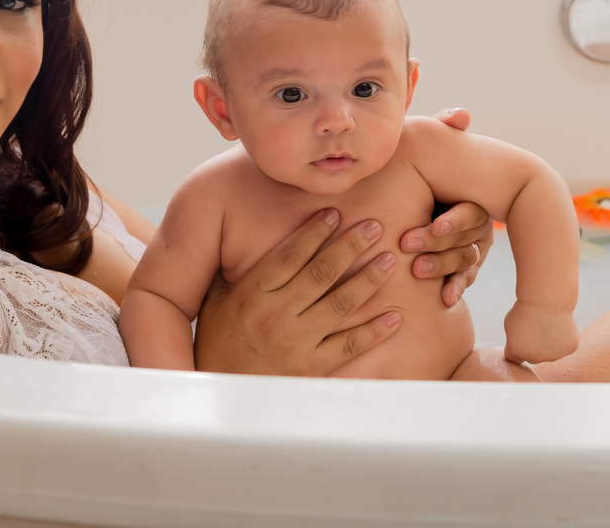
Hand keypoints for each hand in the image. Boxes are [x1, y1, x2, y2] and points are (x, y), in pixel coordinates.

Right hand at [194, 210, 401, 376]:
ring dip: (368, 280)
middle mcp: (276, 315)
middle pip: (321, 273)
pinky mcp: (312, 368)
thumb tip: (243, 236)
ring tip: (388, 260)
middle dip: (350, 246)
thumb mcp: (215, 302)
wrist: (223, 397)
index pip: (289, 255)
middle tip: (374, 226)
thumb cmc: (217, 343)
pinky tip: (393, 316)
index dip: (313, 232)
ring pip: (341, 304)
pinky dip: (373, 331)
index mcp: (252, 295)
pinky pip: (349, 345)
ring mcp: (296, 342)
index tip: (333, 213)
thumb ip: (233, 273)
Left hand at [400, 107, 493, 306]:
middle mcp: (473, 224)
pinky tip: (445, 300)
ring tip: (417, 271)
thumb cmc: (415, 165)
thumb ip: (442, 130)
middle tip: (409, 245)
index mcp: (467, 198)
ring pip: (463, 260)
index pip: (471, 213)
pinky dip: (454, 288)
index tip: (434, 225)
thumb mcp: (426, 147)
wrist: (396, 193)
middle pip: (467, 240)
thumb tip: (462, 114)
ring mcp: (468, 246)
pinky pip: (461, 279)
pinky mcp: (459, 266)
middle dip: (439, 244)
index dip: (455, 221)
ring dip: (442, 267)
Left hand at [503, 302, 579, 363]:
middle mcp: (535, 358)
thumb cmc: (526, 309)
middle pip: (533, 358)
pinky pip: (564, 347)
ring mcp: (554, 356)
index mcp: (517, 352)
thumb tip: (521, 351)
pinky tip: (559, 326)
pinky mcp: (569, 349)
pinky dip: (562, 339)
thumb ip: (514, 342)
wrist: (546, 299)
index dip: (517, 346)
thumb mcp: (510, 325)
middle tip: (535, 329)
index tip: (520, 335)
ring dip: (548, 345)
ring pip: (550, 354)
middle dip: (533, 348)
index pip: (515, 358)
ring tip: (547, 326)